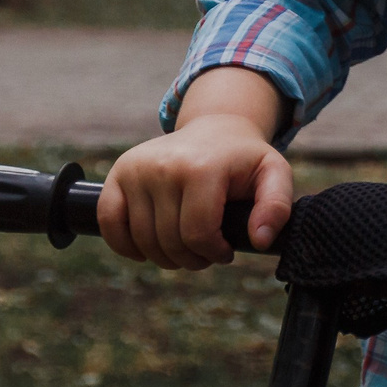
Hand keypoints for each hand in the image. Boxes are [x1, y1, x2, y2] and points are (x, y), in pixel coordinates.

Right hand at [98, 68, 292, 268]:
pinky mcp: (119, 173)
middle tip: (206, 252)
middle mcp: (164, 166)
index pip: (198, 234)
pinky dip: (124, 245)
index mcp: (202, 167)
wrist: (215, 128)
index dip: (213, 253)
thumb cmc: (244, 160)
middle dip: (191, 258)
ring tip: (185, 247)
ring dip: (164, 257)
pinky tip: (145, 250)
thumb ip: (277, 206)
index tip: (225, 251)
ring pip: (142, 240)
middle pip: (169, 241)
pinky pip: (109, 222)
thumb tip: (259, 240)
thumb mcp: (274, 174)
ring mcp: (137, 168)